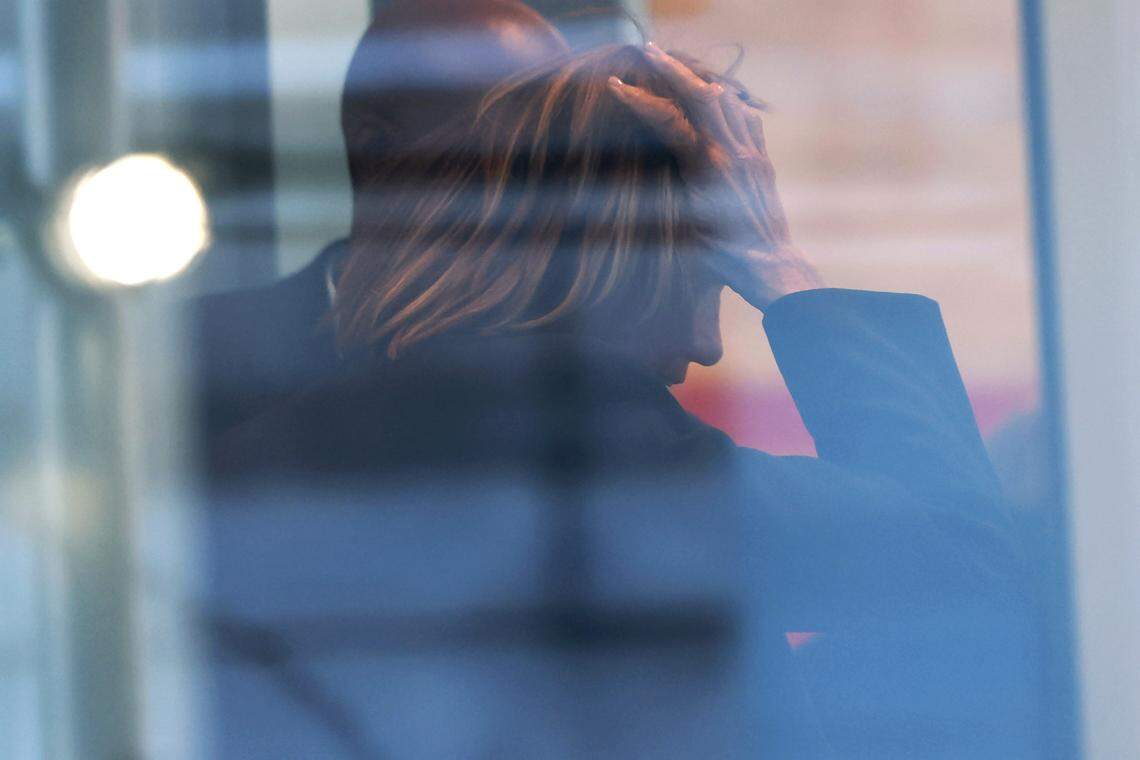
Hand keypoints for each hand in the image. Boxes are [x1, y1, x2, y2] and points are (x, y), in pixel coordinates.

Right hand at [607, 43, 823, 310]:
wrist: (770, 265)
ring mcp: (752, 153)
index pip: (669, 120)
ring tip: (679, 71)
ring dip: (699, 81)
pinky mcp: (762, 161)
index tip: (616, 86)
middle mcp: (732, 152)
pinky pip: (747, 118)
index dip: (640, 101)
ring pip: (726, 100)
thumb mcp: (688, 225)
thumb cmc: (723, 258)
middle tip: (649, 51)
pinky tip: (719, 104)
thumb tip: (649, 165)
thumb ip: (676, 185)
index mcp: (707, 167)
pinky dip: (728, 104)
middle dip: (672, 69)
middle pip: (700, 94)